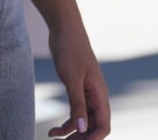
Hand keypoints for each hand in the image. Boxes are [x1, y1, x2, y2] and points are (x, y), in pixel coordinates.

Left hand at [47, 21, 110, 138]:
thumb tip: (83, 129)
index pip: (104, 125)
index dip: (95, 138)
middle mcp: (95, 96)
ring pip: (83, 122)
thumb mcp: (72, 78)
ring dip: (72, 133)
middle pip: (93, 127)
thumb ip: (78, 104)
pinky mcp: (76, 89)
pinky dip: (66, 123)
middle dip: (81, 138)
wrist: (64, 28)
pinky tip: (53, 130)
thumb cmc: (71, 49)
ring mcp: (86, 93)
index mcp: (99, 94)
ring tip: (54, 138)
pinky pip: (75, 113)